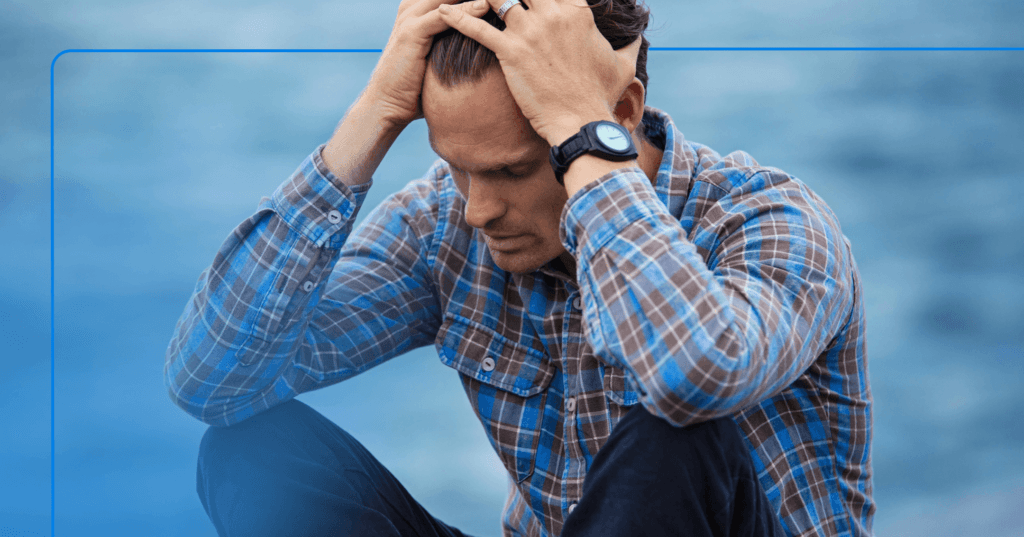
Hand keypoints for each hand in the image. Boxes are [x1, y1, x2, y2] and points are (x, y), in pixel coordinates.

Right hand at [369, 0, 490, 129]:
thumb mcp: (435, 56)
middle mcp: (412, 8)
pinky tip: (485, 7)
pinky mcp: (411, 33)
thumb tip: (478, 44)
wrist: (387, 104)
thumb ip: (451, 41)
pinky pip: (443, 16)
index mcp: (417, 9)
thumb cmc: (414, 86)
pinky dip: (465, 11)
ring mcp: (409, 18)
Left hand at [439, 0, 641, 144]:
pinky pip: (477, 28)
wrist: (582, 122)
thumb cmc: (600, 96)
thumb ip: (629, 45)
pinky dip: (456, 17)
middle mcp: (553, 14)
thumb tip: (638, 37)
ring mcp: (530, 32)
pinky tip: (440, 12)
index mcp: (577, 12)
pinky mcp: (510, 52)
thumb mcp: (623, 66)